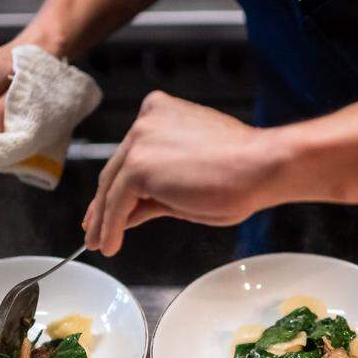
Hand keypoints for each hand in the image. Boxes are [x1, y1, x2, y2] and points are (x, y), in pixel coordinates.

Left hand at [82, 91, 281, 255]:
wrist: (263, 166)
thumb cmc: (242, 171)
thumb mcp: (190, 181)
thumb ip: (156, 192)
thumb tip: (129, 214)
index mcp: (161, 112)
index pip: (131, 155)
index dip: (117, 185)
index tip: (106, 206)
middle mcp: (146, 120)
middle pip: (116, 169)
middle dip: (103, 204)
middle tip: (94, 229)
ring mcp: (140, 141)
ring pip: (112, 187)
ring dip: (104, 220)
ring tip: (100, 244)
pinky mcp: (139, 166)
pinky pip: (117, 203)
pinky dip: (111, 227)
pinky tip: (110, 245)